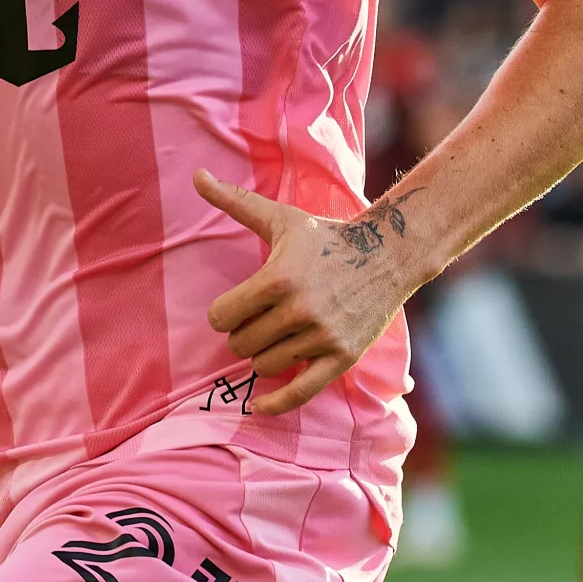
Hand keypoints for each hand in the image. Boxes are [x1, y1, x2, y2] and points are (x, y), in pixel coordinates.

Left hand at [195, 171, 421, 418]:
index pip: (221, 317)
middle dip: (244, 333)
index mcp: (277, 279)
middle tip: (262, 319)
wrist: (387, 255)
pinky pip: (300, 393)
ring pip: (264, 366)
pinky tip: (259, 406)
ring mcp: (321, 337)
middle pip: (240, 344)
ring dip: (265, 355)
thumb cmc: (324, 237)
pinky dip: (276, 403)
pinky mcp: (341, 358)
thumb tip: (195, 174)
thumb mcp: (280, 219)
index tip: (235, 307)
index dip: (223, 314)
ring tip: (280, 334)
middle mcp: (298, 311)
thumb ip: (234, 201)